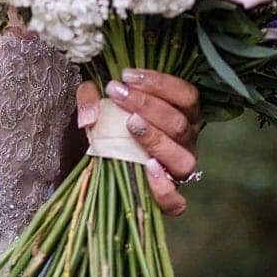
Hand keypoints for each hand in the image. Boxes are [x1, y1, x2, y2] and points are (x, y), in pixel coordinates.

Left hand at [75, 68, 202, 216]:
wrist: (99, 163)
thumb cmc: (110, 126)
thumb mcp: (100, 104)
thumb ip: (91, 97)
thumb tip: (89, 115)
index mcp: (181, 115)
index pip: (186, 95)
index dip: (160, 83)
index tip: (126, 75)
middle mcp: (187, 142)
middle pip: (180, 123)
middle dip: (147, 104)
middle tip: (117, 93)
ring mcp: (179, 171)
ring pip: (183, 158)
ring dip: (157, 138)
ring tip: (130, 124)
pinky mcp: (169, 198)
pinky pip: (176, 200)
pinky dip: (164, 187)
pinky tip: (148, 168)